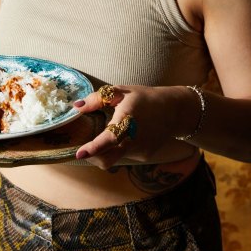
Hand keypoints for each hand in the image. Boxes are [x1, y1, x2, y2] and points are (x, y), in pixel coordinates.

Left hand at [72, 85, 192, 169]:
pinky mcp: (145, 156)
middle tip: (82, 149)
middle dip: (92, 157)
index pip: (109, 139)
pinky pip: (125, 156)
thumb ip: (97, 99)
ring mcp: (140, 151)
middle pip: (108, 159)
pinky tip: (124, 137)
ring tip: (105, 136)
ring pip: (115, 158)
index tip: (79, 154)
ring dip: (105, 152)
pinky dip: (118, 149)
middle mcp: (134, 140)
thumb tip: (76, 107)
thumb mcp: (121, 92)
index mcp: (127, 121)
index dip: (93, 148)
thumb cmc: (144, 98)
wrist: (174, 111)